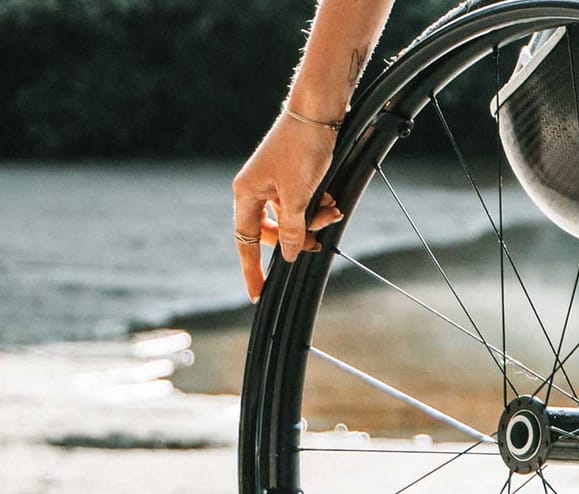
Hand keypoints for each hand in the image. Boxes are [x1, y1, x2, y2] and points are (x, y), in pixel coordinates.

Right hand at [232, 115, 346, 301]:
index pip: (245, 241)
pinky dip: (317, 205)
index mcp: (246, 194)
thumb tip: (289, 255)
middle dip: (298, 237)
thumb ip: (292, 230)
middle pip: (272, 232)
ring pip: (291, 218)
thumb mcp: (298, 196)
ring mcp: (272, 183)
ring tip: (332, 209)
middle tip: (318, 243)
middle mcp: (254, 189)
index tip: (256, 294)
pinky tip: (331, 198)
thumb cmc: (302, 150)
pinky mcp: (289, 177)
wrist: (318, 114)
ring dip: (313, 220)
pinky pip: (301, 203)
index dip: (252, 269)